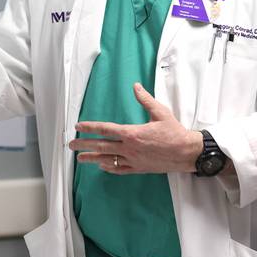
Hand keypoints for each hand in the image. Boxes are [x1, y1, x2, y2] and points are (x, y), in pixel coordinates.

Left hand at [69, 83, 202, 174]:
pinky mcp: (139, 168)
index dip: (91, 127)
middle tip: (71, 144)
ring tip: (80, 159)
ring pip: (108, 159)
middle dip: (84, 145)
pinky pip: (120, 169)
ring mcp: (133, 160)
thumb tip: (136, 87)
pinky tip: (102, 166)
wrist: (185, 152)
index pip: (106, 129)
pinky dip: (109, 168)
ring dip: (92, 158)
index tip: (79, 126)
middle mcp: (130, 148)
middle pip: (102, 146)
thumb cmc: (174, 132)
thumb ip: (145, 100)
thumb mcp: (160, 112)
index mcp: (132, 133)